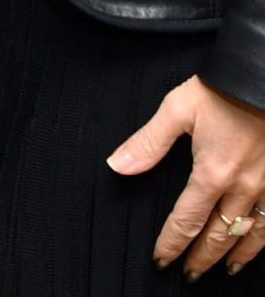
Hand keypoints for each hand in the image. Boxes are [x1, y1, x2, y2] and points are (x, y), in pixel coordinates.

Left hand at [108, 73, 264, 277]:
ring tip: (222, 271)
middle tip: (189, 276)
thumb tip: (117, 166)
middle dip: (201, 259)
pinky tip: (256, 246)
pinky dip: (263, 242)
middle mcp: (243, 190)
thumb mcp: (177, 109)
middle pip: (218, 236)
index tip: (161, 261)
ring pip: (252, 236)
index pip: (186, 221)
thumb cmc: (222, 90)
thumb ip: (148, 143)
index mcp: (213, 174)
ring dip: (234, 256)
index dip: (171, 244)